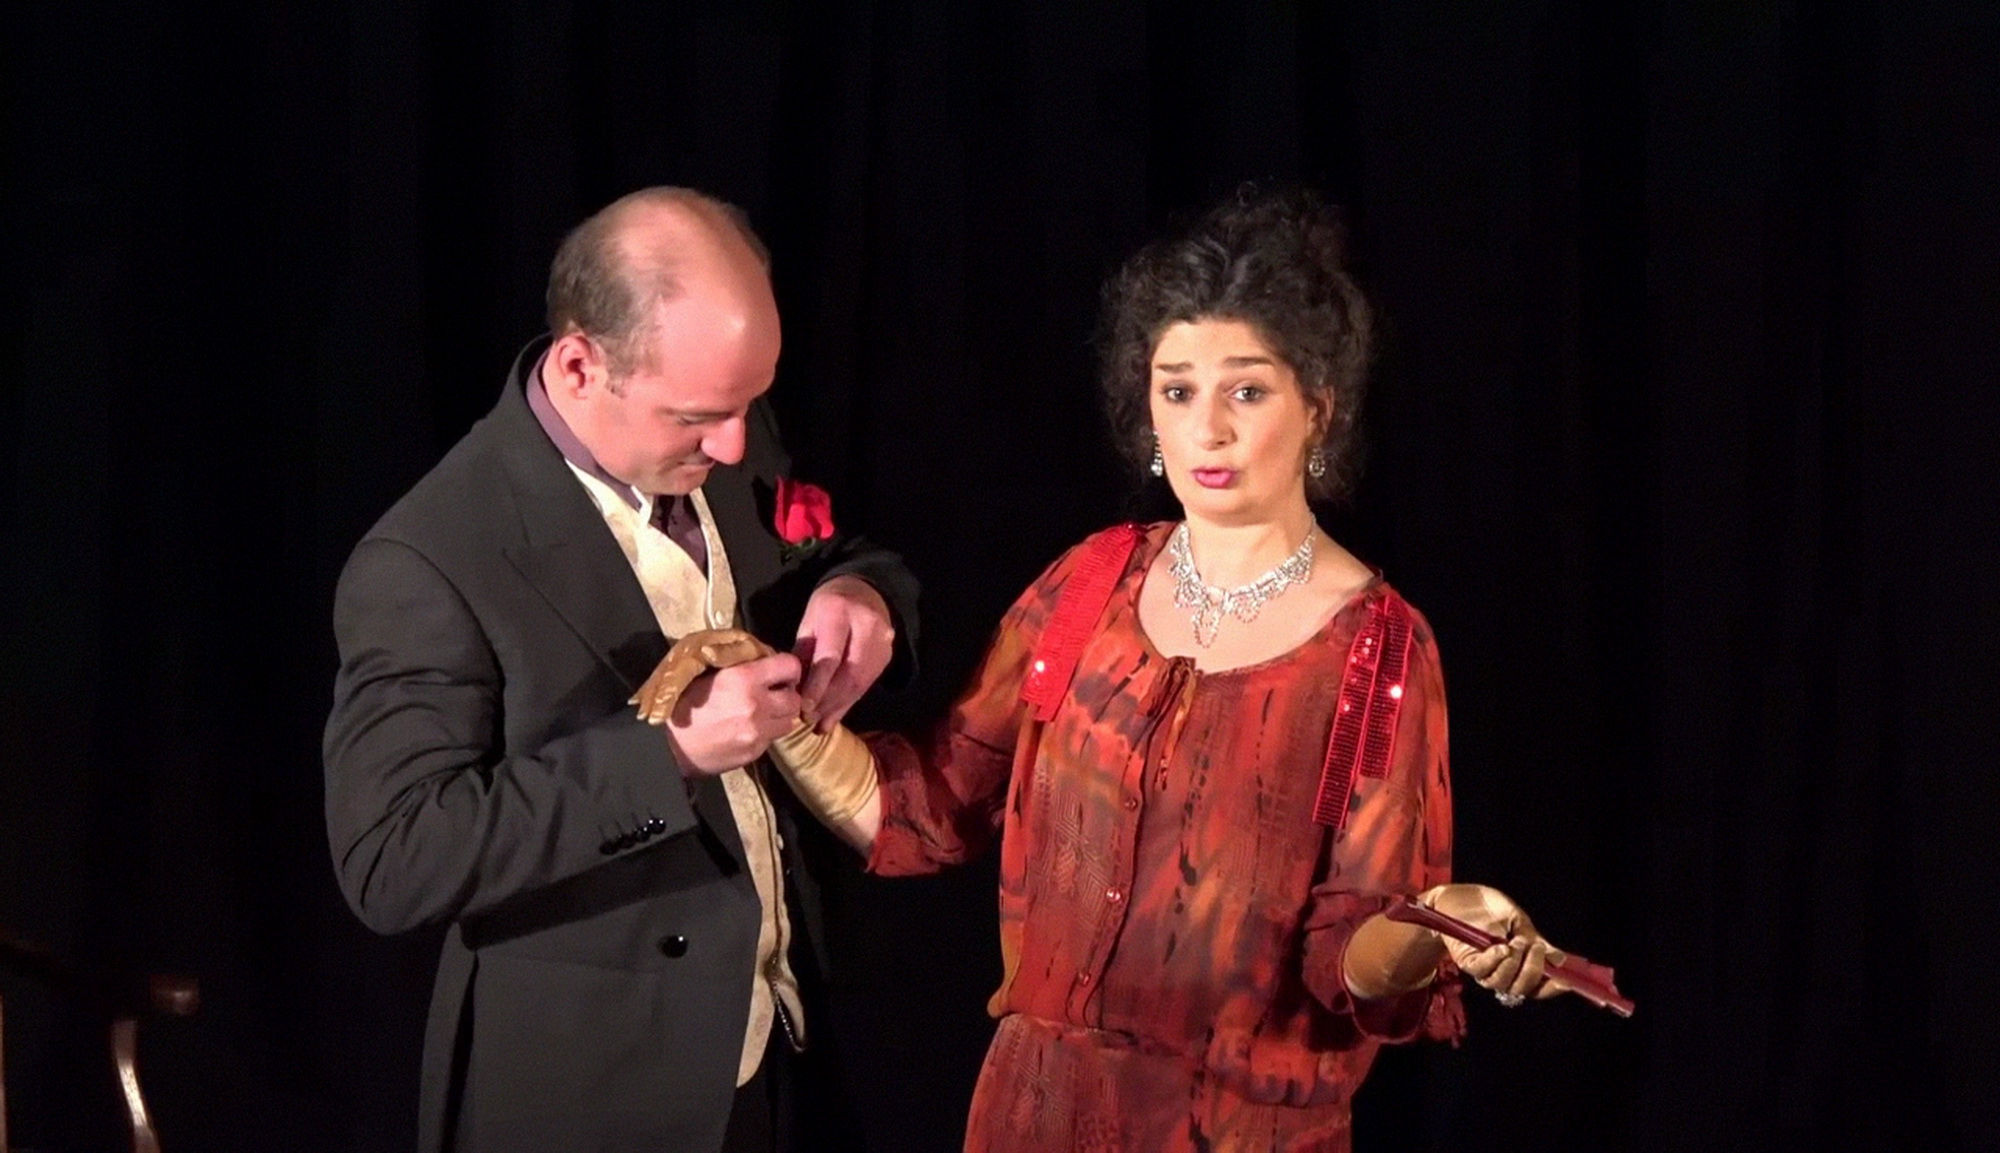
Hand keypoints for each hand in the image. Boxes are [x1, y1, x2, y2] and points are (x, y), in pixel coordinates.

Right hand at [663, 652, 803, 776]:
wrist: (668, 745)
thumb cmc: (683, 704)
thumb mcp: (708, 674)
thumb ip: (739, 664)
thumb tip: (763, 658)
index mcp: (743, 678)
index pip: (790, 666)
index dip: (788, 668)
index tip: (780, 672)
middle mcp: (756, 705)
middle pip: (795, 698)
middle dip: (786, 695)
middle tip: (772, 694)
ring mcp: (757, 732)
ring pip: (789, 722)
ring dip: (779, 716)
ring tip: (762, 712)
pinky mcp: (754, 752)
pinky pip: (772, 739)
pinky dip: (766, 733)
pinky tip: (747, 729)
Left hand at [793, 575, 894, 730]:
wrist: (864, 592)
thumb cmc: (828, 608)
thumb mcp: (809, 622)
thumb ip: (803, 654)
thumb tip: (793, 692)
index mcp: (839, 612)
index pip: (830, 656)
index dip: (817, 685)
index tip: (803, 707)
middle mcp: (867, 626)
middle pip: (849, 674)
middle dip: (827, 701)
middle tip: (808, 719)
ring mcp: (882, 643)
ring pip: (860, 684)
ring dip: (837, 707)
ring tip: (818, 723)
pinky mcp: (887, 656)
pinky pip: (866, 685)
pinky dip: (847, 703)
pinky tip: (832, 717)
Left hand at [1421, 883, 1567, 1005]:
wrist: (1459, 896)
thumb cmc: (1489, 907)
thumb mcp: (1517, 919)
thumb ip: (1534, 939)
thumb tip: (1558, 959)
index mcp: (1519, 964)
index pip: (1537, 986)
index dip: (1550, 988)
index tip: (1563, 982)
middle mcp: (1503, 972)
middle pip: (1521, 989)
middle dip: (1533, 970)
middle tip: (1535, 947)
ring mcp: (1485, 968)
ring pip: (1502, 983)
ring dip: (1513, 965)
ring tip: (1515, 942)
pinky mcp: (1467, 961)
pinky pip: (1481, 971)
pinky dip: (1494, 962)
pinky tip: (1500, 948)